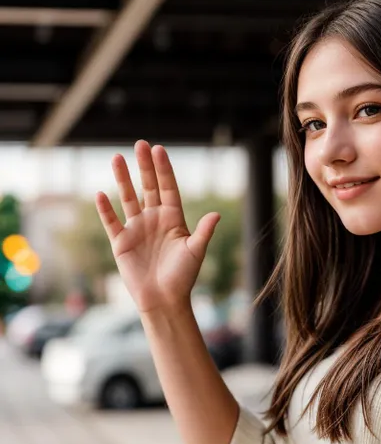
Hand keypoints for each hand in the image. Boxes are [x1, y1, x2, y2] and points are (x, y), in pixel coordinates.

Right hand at [95, 140, 219, 312]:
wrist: (164, 299)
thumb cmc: (183, 276)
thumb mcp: (196, 251)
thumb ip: (204, 232)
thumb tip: (217, 214)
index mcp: (173, 219)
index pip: (168, 188)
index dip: (164, 169)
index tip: (159, 150)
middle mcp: (155, 219)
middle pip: (149, 187)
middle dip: (145, 166)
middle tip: (140, 144)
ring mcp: (137, 228)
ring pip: (129, 198)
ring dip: (123, 179)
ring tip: (117, 158)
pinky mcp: (121, 242)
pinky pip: (111, 221)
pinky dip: (105, 209)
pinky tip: (100, 193)